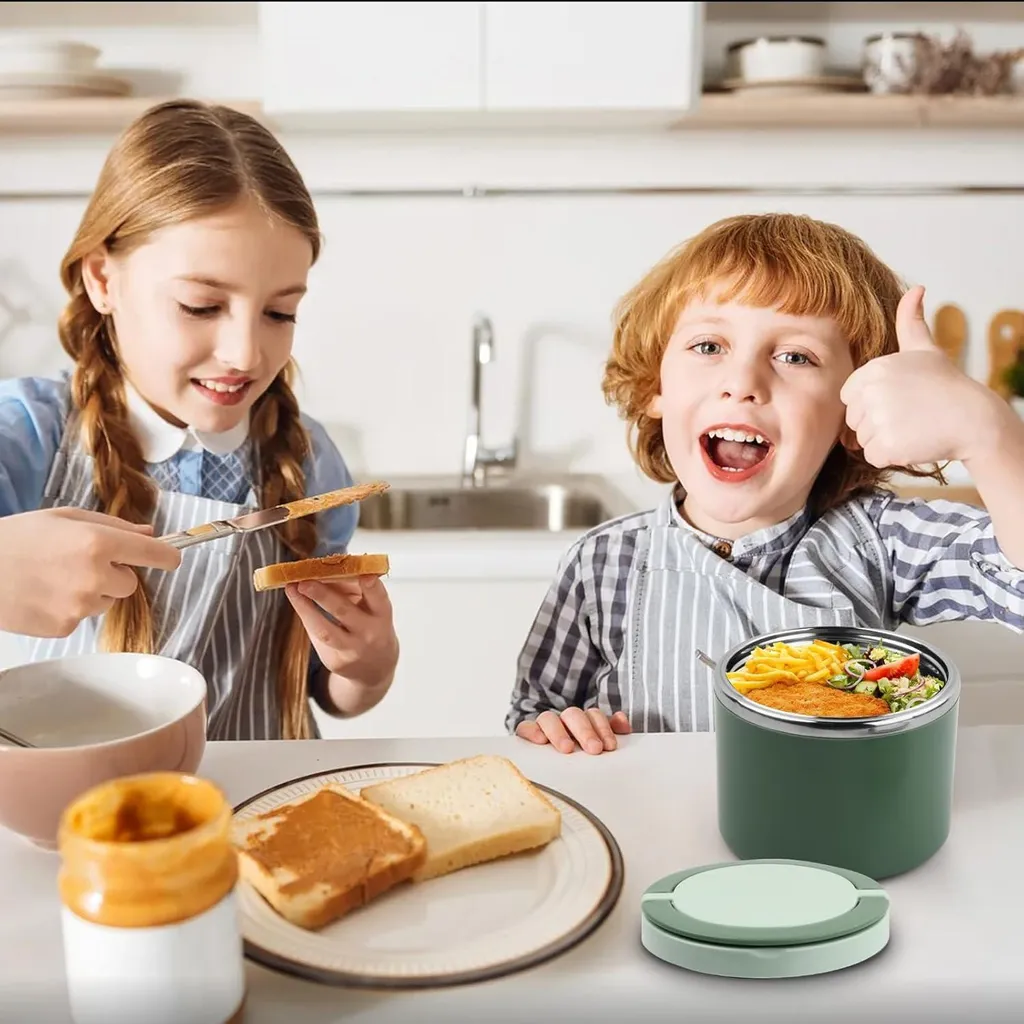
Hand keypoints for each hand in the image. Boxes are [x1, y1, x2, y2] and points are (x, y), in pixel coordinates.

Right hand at [0, 507, 180, 637]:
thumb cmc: (18, 538)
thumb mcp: (66, 518)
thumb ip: (114, 526)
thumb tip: (149, 534)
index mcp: (97, 543)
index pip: (153, 554)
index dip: (167, 556)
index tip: (172, 558)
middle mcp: (94, 576)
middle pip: (130, 583)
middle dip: (115, 573)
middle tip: (81, 562)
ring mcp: (79, 606)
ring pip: (107, 601)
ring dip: (93, 591)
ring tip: (56, 577)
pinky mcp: (64, 628)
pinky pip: (83, 617)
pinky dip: (71, 608)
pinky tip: (45, 594)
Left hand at [286, 575, 398, 689]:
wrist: (375, 666)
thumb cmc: (370, 626)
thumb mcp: (371, 608)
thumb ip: (352, 590)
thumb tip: (321, 571)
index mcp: (382, 615)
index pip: (379, 599)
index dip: (372, 587)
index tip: (363, 574)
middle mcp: (369, 634)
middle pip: (344, 612)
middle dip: (323, 595)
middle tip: (304, 581)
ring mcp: (352, 650)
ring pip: (325, 630)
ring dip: (306, 608)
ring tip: (292, 590)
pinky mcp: (335, 662)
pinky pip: (316, 636)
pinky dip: (306, 616)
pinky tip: (298, 602)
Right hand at [516, 708, 631, 754]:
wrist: (547, 767)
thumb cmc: (579, 755)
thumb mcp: (597, 743)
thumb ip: (611, 731)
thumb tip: (623, 723)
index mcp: (583, 721)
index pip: (593, 716)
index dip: (603, 729)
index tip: (609, 747)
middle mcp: (563, 720)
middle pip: (573, 715)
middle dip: (585, 731)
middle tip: (594, 749)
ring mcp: (544, 726)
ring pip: (549, 718)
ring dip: (559, 732)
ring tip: (567, 748)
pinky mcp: (526, 734)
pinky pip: (525, 727)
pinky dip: (531, 731)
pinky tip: (539, 740)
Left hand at [840, 285, 1001, 467]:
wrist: (973, 419)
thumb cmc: (946, 385)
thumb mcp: (924, 350)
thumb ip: (911, 322)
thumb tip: (916, 289)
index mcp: (872, 370)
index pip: (849, 397)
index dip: (871, 403)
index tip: (898, 400)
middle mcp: (871, 392)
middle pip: (853, 420)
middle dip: (876, 422)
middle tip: (909, 414)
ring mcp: (879, 419)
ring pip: (862, 440)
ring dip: (884, 439)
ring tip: (913, 426)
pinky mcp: (887, 445)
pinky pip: (873, 456)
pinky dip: (891, 455)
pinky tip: (913, 441)